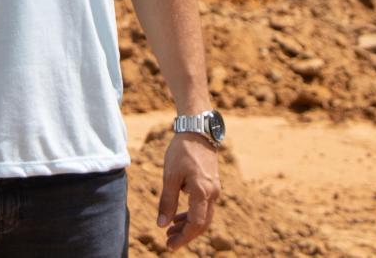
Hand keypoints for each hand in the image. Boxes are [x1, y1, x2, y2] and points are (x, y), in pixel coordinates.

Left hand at [156, 132, 220, 250]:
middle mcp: (212, 193)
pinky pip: (204, 205)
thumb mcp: (170, 176)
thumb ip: (167, 201)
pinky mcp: (211, 183)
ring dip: (188, 225)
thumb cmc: (182, 151)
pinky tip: (178, 216)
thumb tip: (162, 224)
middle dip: (185, 235)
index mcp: (202, 192)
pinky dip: (192, 213)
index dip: (183, 238)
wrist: (197, 130)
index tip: (169, 245)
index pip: (196, 224)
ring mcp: (214, 188)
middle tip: (168, 241)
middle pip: (202, 223)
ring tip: (170, 230)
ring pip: (204, 215)